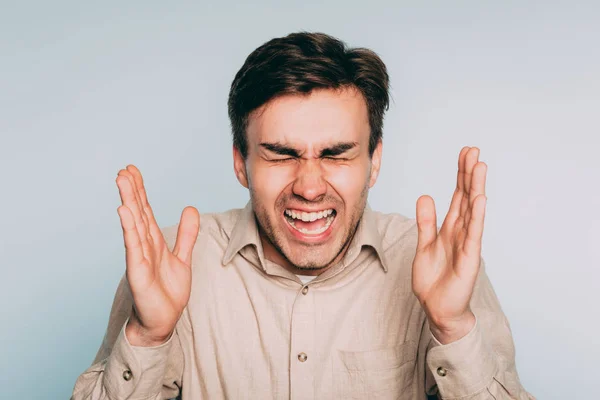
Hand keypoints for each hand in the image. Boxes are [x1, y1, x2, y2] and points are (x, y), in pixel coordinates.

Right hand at [116, 165, 199, 345]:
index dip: (140, 190)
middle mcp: (144, 246)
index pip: (145, 211)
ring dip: (128, 202)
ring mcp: (139, 258)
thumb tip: (190, 209)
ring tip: (121, 181)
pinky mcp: (138, 272)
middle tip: (124, 169)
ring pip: (134, 224)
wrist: (161, 322)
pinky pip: (133, 247)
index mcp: (153, 242)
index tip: (133, 170)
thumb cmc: (167, 292)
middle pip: (137, 213)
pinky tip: (124, 211)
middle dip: (132, 191)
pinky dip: (129, 228)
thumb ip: (186, 235)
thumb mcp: (182, 258)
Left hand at [412, 147, 486, 343]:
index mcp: (450, 228)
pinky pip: (473, 235)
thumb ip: (426, 222)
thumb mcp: (424, 245)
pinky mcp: (469, 259)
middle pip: (466, 197)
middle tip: (473, 150)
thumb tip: (425, 196)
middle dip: (469, 174)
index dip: (460, 175)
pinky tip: (479, 199)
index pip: (457, 196)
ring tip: (480, 166)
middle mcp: (461, 232)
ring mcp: (467, 244)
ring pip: (472, 211)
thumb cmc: (434, 279)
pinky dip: (476, 217)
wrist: (438, 309)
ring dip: (476, 188)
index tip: (464, 153)